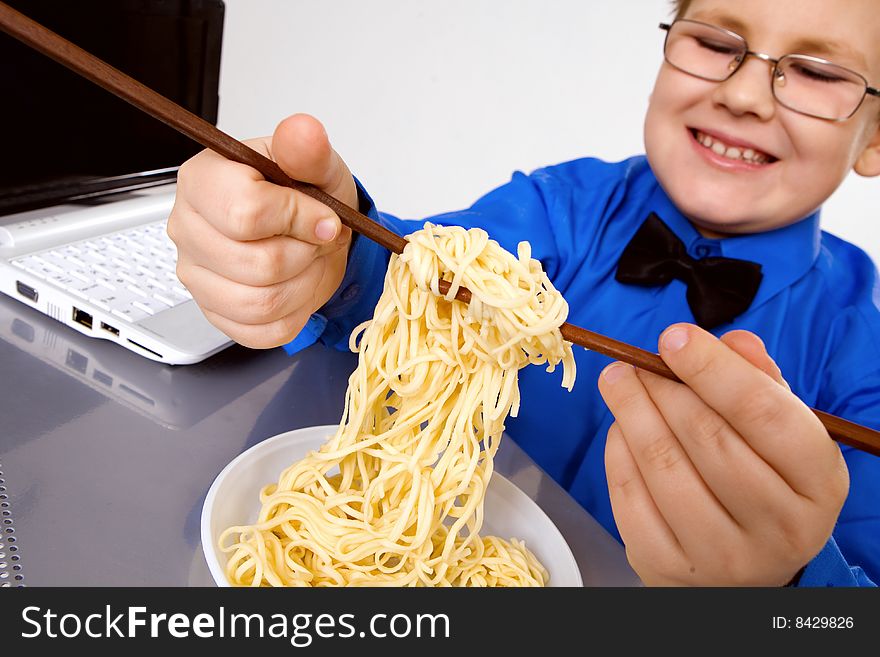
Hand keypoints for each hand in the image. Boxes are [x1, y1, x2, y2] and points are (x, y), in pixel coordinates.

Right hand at [167, 113, 356, 347]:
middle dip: (306, 254)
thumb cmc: (304, 194)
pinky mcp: (216, 314)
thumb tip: (303, 132)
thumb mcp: (315, 164)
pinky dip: (295, 312)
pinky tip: (297, 285)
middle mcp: (187, 230)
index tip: (323, 216)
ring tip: (309, 260)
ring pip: (261, 303)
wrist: (311, 232)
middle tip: (316, 240)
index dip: (298, 219)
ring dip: (304, 284)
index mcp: (201, 181)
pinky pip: (263, 331)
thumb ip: (307, 149)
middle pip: (258, 265)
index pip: (246, 213)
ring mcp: (196, 277)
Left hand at [597, 324, 849, 585]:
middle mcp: (779, 526)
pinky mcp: (668, 566)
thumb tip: (731, 341)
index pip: (763, 413)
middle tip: (637, 361)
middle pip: (707, 437)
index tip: (673, 337)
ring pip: (664, 465)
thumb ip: (758, 381)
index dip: (712, 368)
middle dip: (663, 388)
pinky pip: (630, 496)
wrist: (741, 569)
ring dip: (631, 411)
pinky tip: (620, 427)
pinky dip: (617, 451)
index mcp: (818, 482)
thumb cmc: (759, 478)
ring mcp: (722, 554)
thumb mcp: (779, 431)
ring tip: (618, 380)